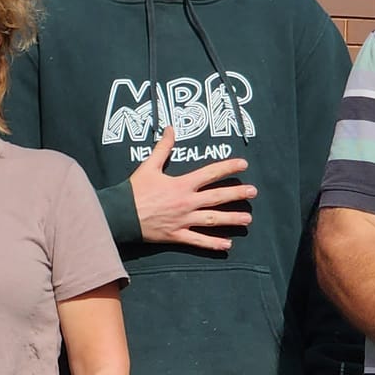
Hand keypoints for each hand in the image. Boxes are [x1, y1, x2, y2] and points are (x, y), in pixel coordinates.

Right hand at [127, 126, 254, 249]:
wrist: (120, 214)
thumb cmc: (133, 190)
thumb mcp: (148, 166)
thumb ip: (162, 148)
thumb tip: (171, 128)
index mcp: (181, 185)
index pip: (210, 173)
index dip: (228, 168)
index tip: (243, 164)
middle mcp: (186, 202)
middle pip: (217, 197)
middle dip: (237, 194)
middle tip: (253, 192)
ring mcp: (183, 220)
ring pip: (212, 220)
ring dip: (231, 219)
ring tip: (248, 219)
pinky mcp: (176, 235)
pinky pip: (198, 241)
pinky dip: (213, 244)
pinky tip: (227, 245)